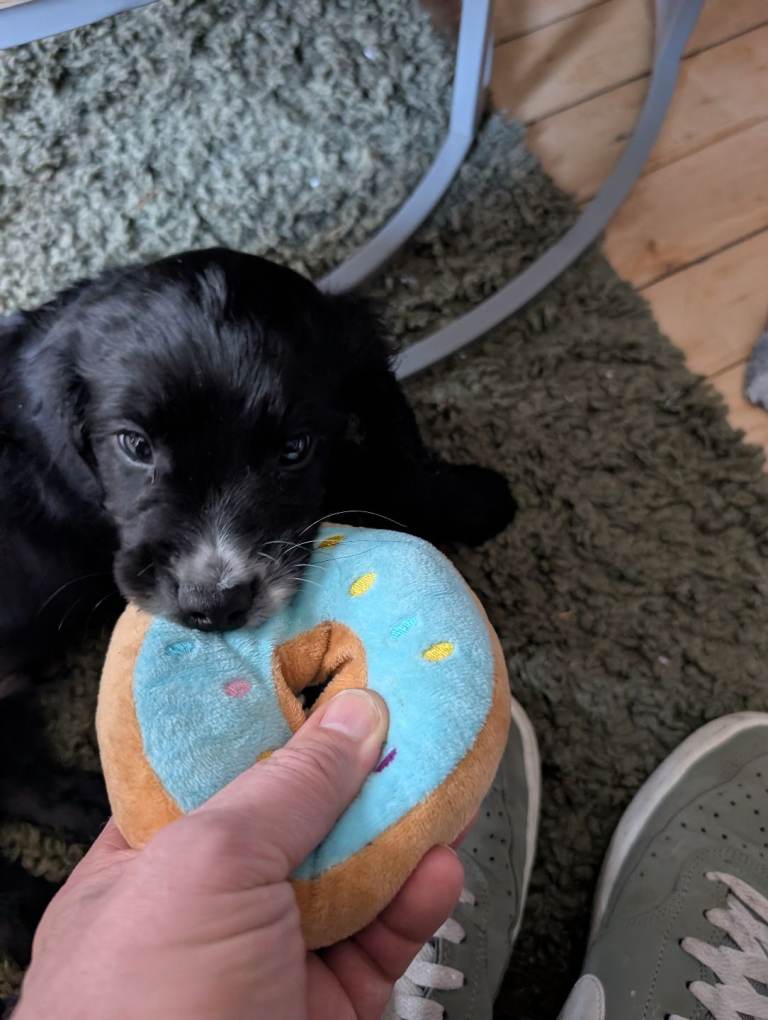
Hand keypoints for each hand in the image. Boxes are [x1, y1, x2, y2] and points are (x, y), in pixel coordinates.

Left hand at [15, 689, 462, 1019]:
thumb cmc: (141, 1016)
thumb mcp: (206, 864)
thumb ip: (285, 784)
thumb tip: (350, 719)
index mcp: (151, 861)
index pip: (219, 767)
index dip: (277, 719)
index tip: (329, 677)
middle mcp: (212, 906)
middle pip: (298, 813)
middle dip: (353, 767)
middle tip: (403, 717)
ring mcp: (273, 955)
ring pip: (352, 870)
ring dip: (401, 825)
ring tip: (441, 773)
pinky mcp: (330, 1004)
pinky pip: (385, 934)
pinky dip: (419, 896)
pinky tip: (439, 861)